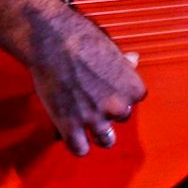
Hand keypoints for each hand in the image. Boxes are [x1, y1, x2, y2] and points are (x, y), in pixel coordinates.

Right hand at [26, 0, 146, 155]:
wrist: (51, 40)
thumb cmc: (79, 38)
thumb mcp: (110, 47)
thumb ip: (123, 63)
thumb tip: (133, 60)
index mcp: (131, 86)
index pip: (136, 98)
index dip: (122, 93)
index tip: (111, 88)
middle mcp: (117, 105)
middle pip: (121, 117)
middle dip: (109, 111)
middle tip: (94, 99)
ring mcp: (94, 118)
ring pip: (106, 140)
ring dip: (99, 134)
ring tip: (89, 124)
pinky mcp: (70, 125)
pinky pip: (80, 149)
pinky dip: (78, 145)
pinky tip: (75, 136)